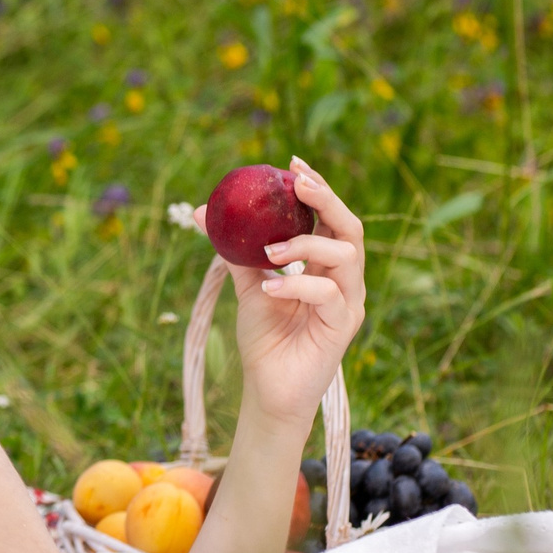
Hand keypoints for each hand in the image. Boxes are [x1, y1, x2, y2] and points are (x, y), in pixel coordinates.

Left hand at [201, 157, 365, 429]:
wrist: (267, 389)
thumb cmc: (264, 338)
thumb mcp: (248, 285)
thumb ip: (234, 250)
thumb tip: (201, 211)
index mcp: (327, 265)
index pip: (330, 217)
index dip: (317, 188)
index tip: (291, 164)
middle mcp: (345, 280)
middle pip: (350, 227)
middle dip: (326, 199)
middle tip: (297, 183)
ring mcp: (348, 302)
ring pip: (345, 254)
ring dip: (306, 244)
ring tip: (269, 250)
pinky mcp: (343, 326)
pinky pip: (328, 293)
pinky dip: (297, 284)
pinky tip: (269, 288)